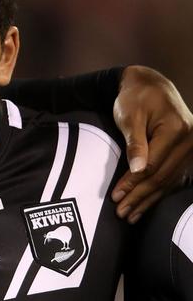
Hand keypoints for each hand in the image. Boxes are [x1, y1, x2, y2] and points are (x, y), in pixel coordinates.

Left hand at [110, 65, 192, 222]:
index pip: (152, 165)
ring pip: (169, 180)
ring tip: (131, 215)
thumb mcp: (130, 116)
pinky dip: (159, 191)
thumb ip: (135, 143)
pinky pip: (174, 176)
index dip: (133, 183)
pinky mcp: (188, 152)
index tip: (116, 198)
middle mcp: (190, 140)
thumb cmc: (135, 98)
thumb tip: (137, 170)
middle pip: (162, 176)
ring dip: (149, 199)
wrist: (150, 85)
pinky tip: (148, 204)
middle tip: (122, 213)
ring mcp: (192, 147)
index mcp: (177, 130)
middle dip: (140, 196)